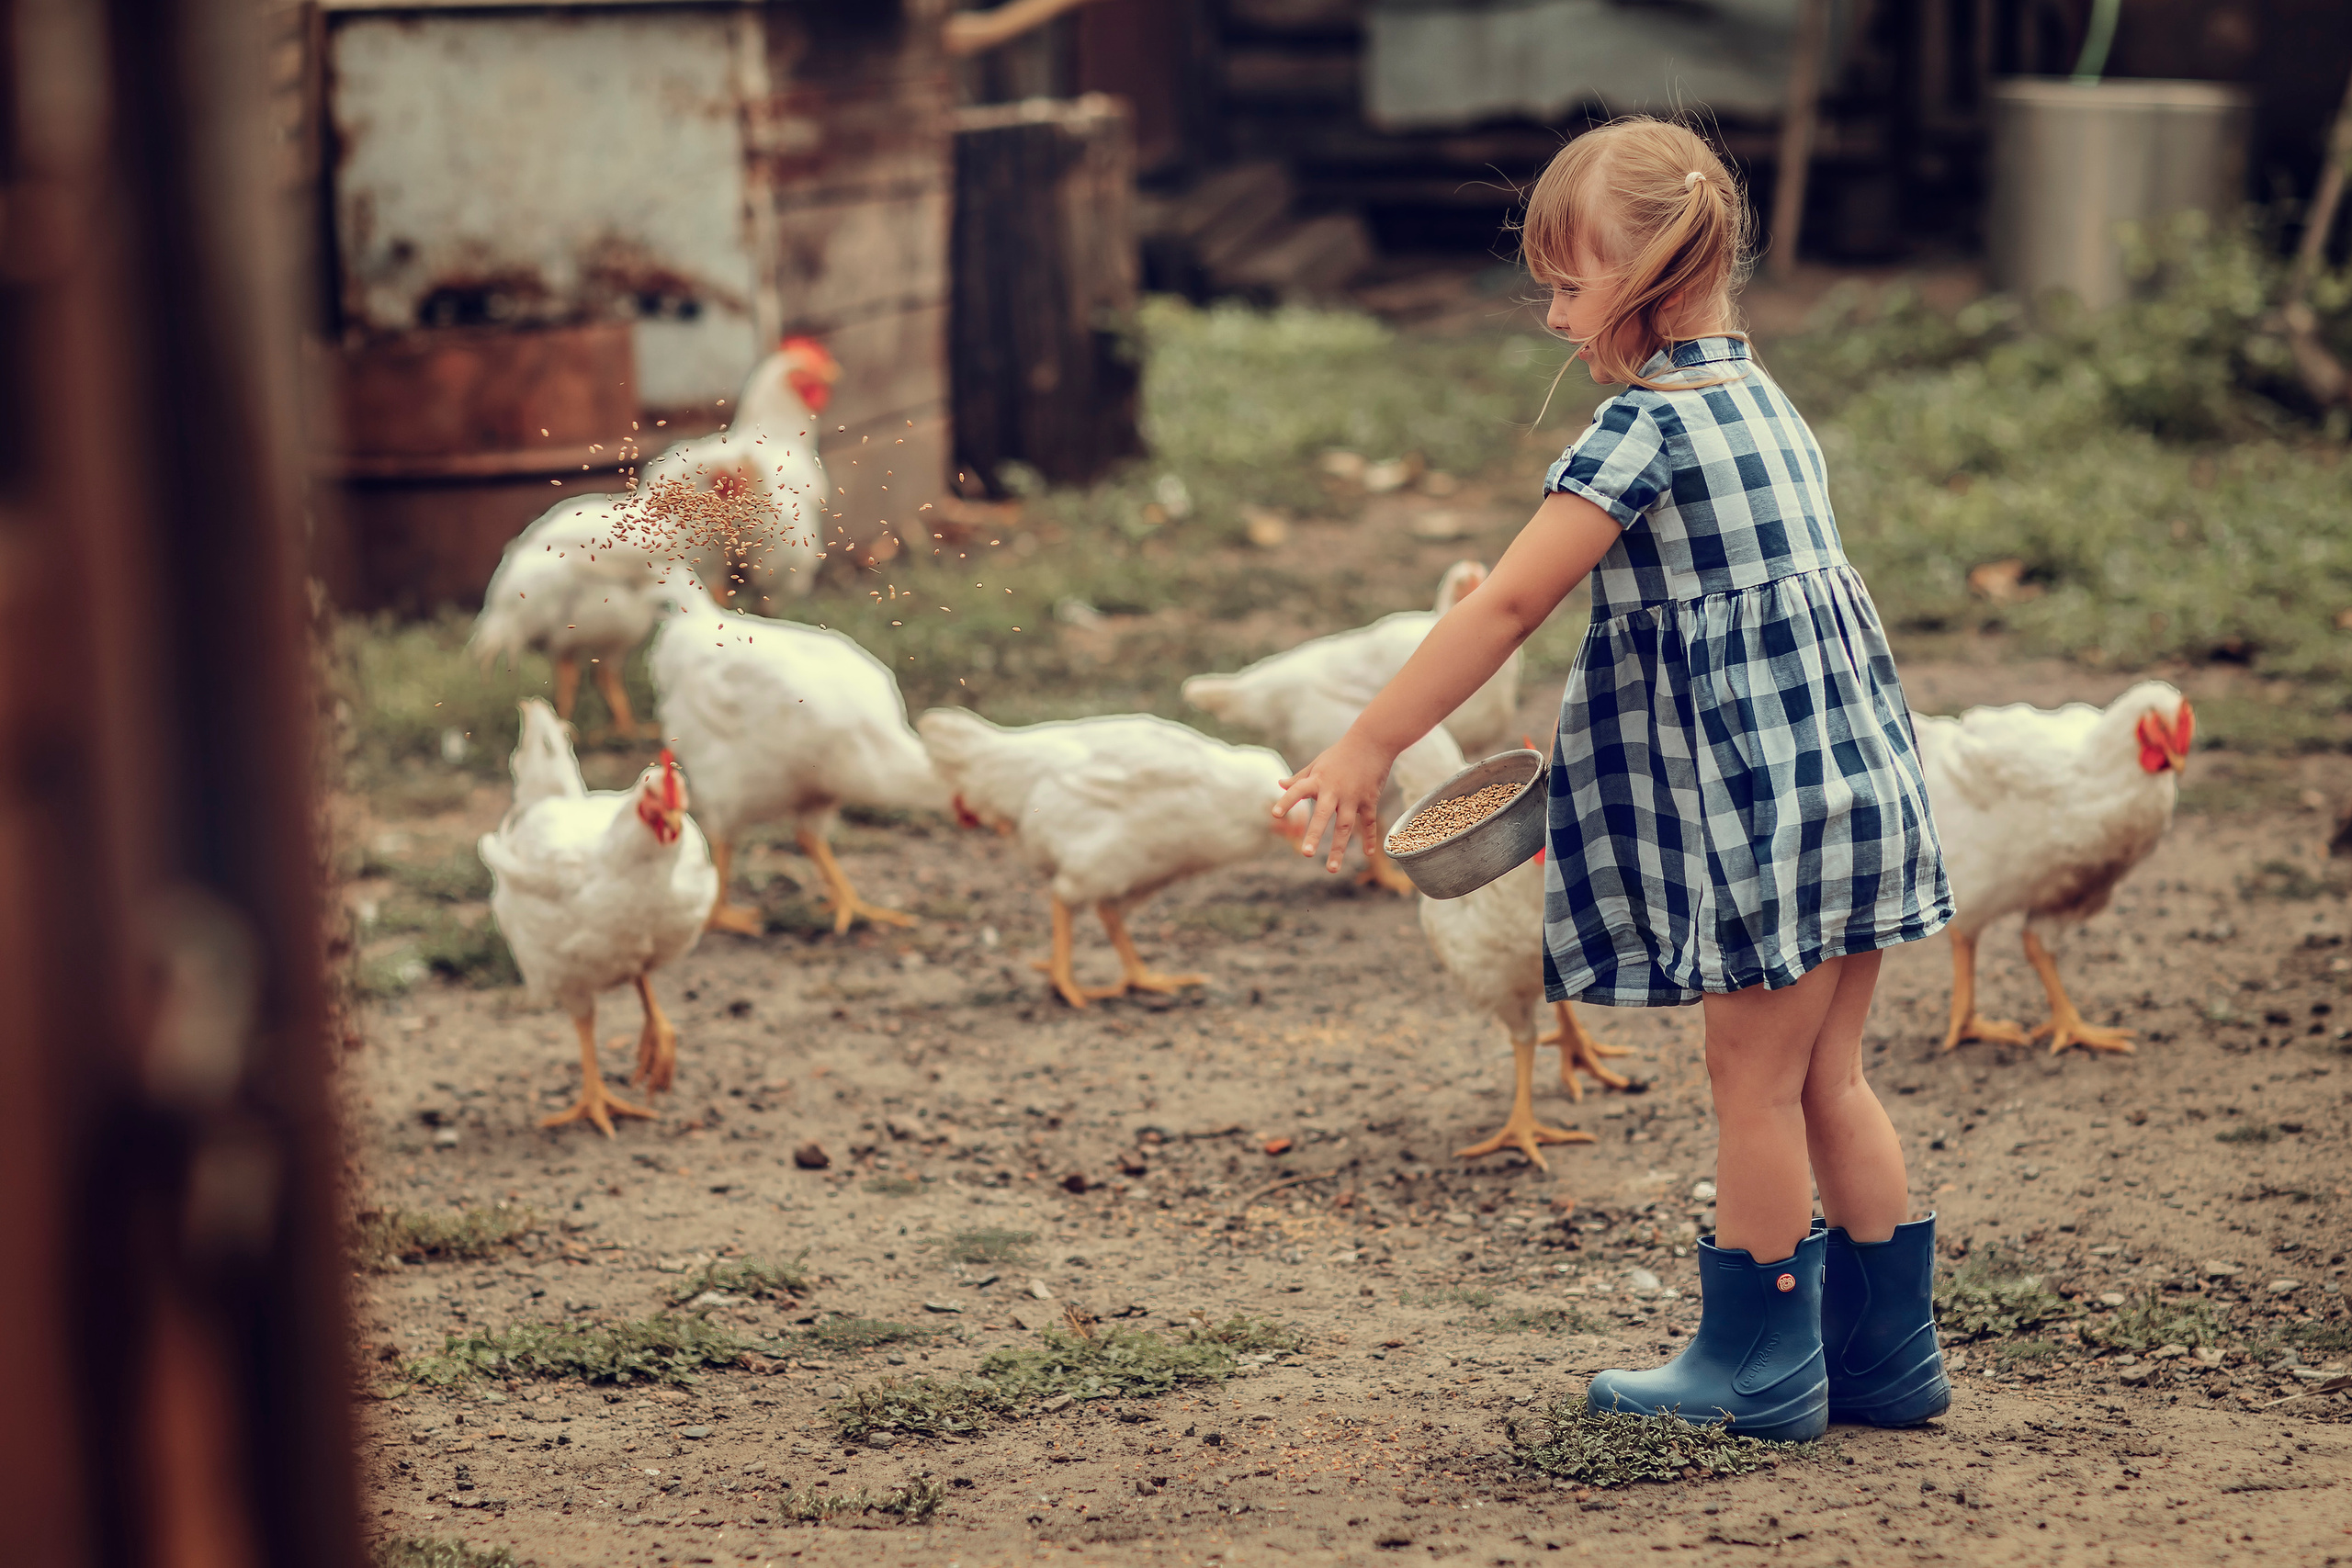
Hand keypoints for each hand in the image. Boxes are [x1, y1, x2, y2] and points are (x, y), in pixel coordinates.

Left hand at [1273, 732, 1394, 872]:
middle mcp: (1334, 790)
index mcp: (1318, 780)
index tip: (1275, 814)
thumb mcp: (1317, 764)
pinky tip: (1366, 854)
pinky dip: (1369, 838)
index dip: (1287, 801)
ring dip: (1339, 848)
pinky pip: (1368, 822)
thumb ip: (1299, 778)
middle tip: (1305, 853)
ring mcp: (1353, 797)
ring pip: (1346, 826)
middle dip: (1315, 834)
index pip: (1298, 790)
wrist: (1372, 742)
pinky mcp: (1369, 800)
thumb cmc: (1340, 754)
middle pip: (1324, 815)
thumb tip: (1279, 784)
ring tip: (1331, 869)